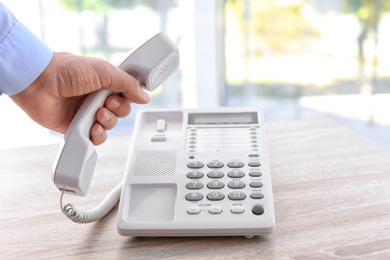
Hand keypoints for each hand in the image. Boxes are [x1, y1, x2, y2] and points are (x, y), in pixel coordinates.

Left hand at [10, 52, 149, 144]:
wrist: (39, 83)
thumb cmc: (65, 71)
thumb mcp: (103, 70)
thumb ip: (127, 83)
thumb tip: (144, 96)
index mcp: (104, 82)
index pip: (126, 94)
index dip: (130, 97)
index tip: (129, 95)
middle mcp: (97, 98)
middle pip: (121, 111)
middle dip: (118, 109)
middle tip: (107, 102)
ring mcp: (87, 113)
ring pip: (110, 125)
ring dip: (108, 121)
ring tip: (97, 114)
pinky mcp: (78, 127)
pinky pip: (96, 138)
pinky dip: (98, 135)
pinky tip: (93, 127)